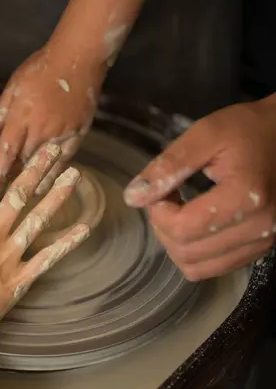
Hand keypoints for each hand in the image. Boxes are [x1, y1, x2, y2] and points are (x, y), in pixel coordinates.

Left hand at [0, 48, 100, 196]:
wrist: (78, 57)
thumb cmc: (42, 68)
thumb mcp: (14, 85)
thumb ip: (0, 111)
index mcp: (22, 116)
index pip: (7, 150)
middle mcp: (41, 128)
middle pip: (24, 160)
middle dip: (14, 178)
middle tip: (5, 194)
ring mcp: (62, 131)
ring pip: (46, 163)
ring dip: (36, 179)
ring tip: (27, 195)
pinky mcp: (79, 131)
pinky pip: (66, 157)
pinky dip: (57, 170)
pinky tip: (51, 181)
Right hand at [0, 143, 90, 352]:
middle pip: (16, 194)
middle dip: (35, 168)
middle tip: (53, 149)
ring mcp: (8, 257)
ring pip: (37, 218)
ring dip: (57, 195)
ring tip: (74, 176)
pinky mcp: (19, 280)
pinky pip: (47, 259)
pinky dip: (66, 244)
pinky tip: (84, 229)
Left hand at [123, 95, 275, 280]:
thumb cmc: (248, 130)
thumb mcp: (206, 134)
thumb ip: (169, 165)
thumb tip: (134, 197)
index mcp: (247, 197)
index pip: (183, 228)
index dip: (158, 212)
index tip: (161, 189)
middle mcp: (260, 228)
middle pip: (187, 252)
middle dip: (164, 227)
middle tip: (167, 198)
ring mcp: (263, 243)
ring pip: (196, 267)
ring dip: (175, 242)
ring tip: (180, 210)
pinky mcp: (260, 249)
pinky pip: (213, 268)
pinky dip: (193, 251)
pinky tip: (194, 222)